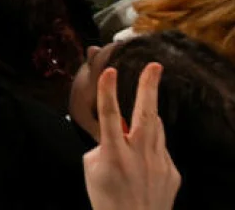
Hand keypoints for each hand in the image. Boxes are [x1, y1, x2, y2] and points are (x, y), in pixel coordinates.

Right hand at [84, 63, 179, 209]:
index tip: (110, 72)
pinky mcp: (172, 172)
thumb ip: (102, 146)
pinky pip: (160, 148)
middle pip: (145, 114)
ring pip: (156, 128)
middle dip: (149, 87)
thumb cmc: (106, 199)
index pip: (110, 115)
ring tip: (145, 101)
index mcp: (114, 154)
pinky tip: (142, 156)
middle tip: (154, 67)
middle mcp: (138, 155)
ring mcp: (158, 163)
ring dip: (149, 113)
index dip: (108, 91)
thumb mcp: (92, 169)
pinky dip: (151, 145)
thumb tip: (114, 134)